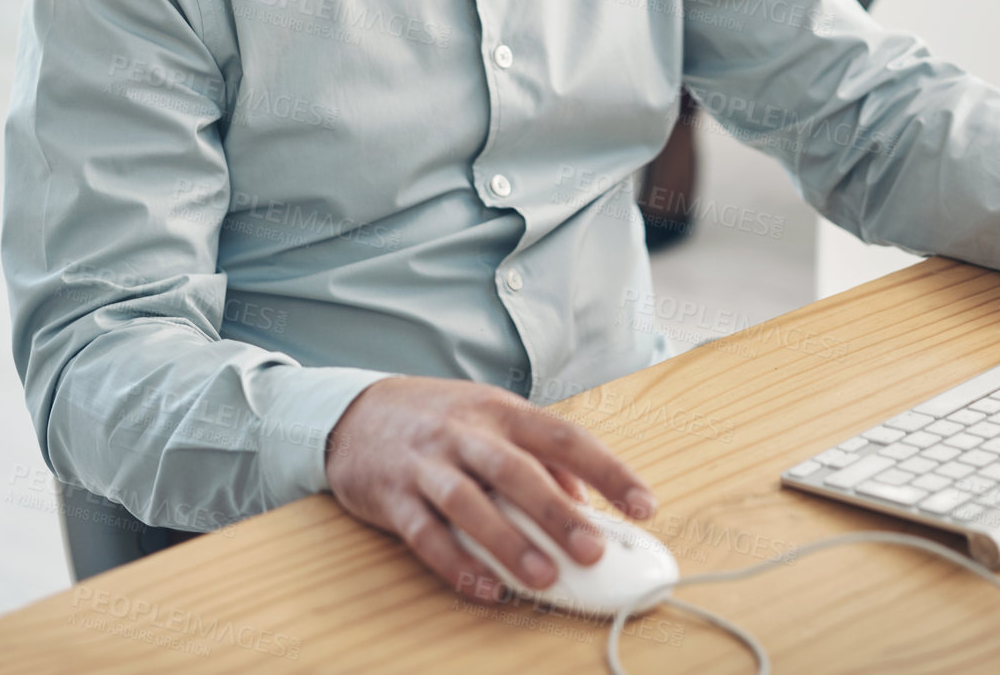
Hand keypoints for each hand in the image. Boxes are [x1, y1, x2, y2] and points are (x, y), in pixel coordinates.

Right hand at [324, 375, 657, 599]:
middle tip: (593, 550)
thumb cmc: (438, 420)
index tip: (644, 504)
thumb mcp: (491, 420)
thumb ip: (537, 456)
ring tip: (543, 578)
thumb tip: (584, 500)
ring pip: (470, 502)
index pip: (564, 437)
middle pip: (517, 470)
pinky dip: (455, 563)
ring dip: (508, 542)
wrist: (356, 413)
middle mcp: (465, 433)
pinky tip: (485, 588)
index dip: (607, 469)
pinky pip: (425, 533)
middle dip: (557, 512)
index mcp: (500, 412)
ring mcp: (427, 463)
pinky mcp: (393, 495)